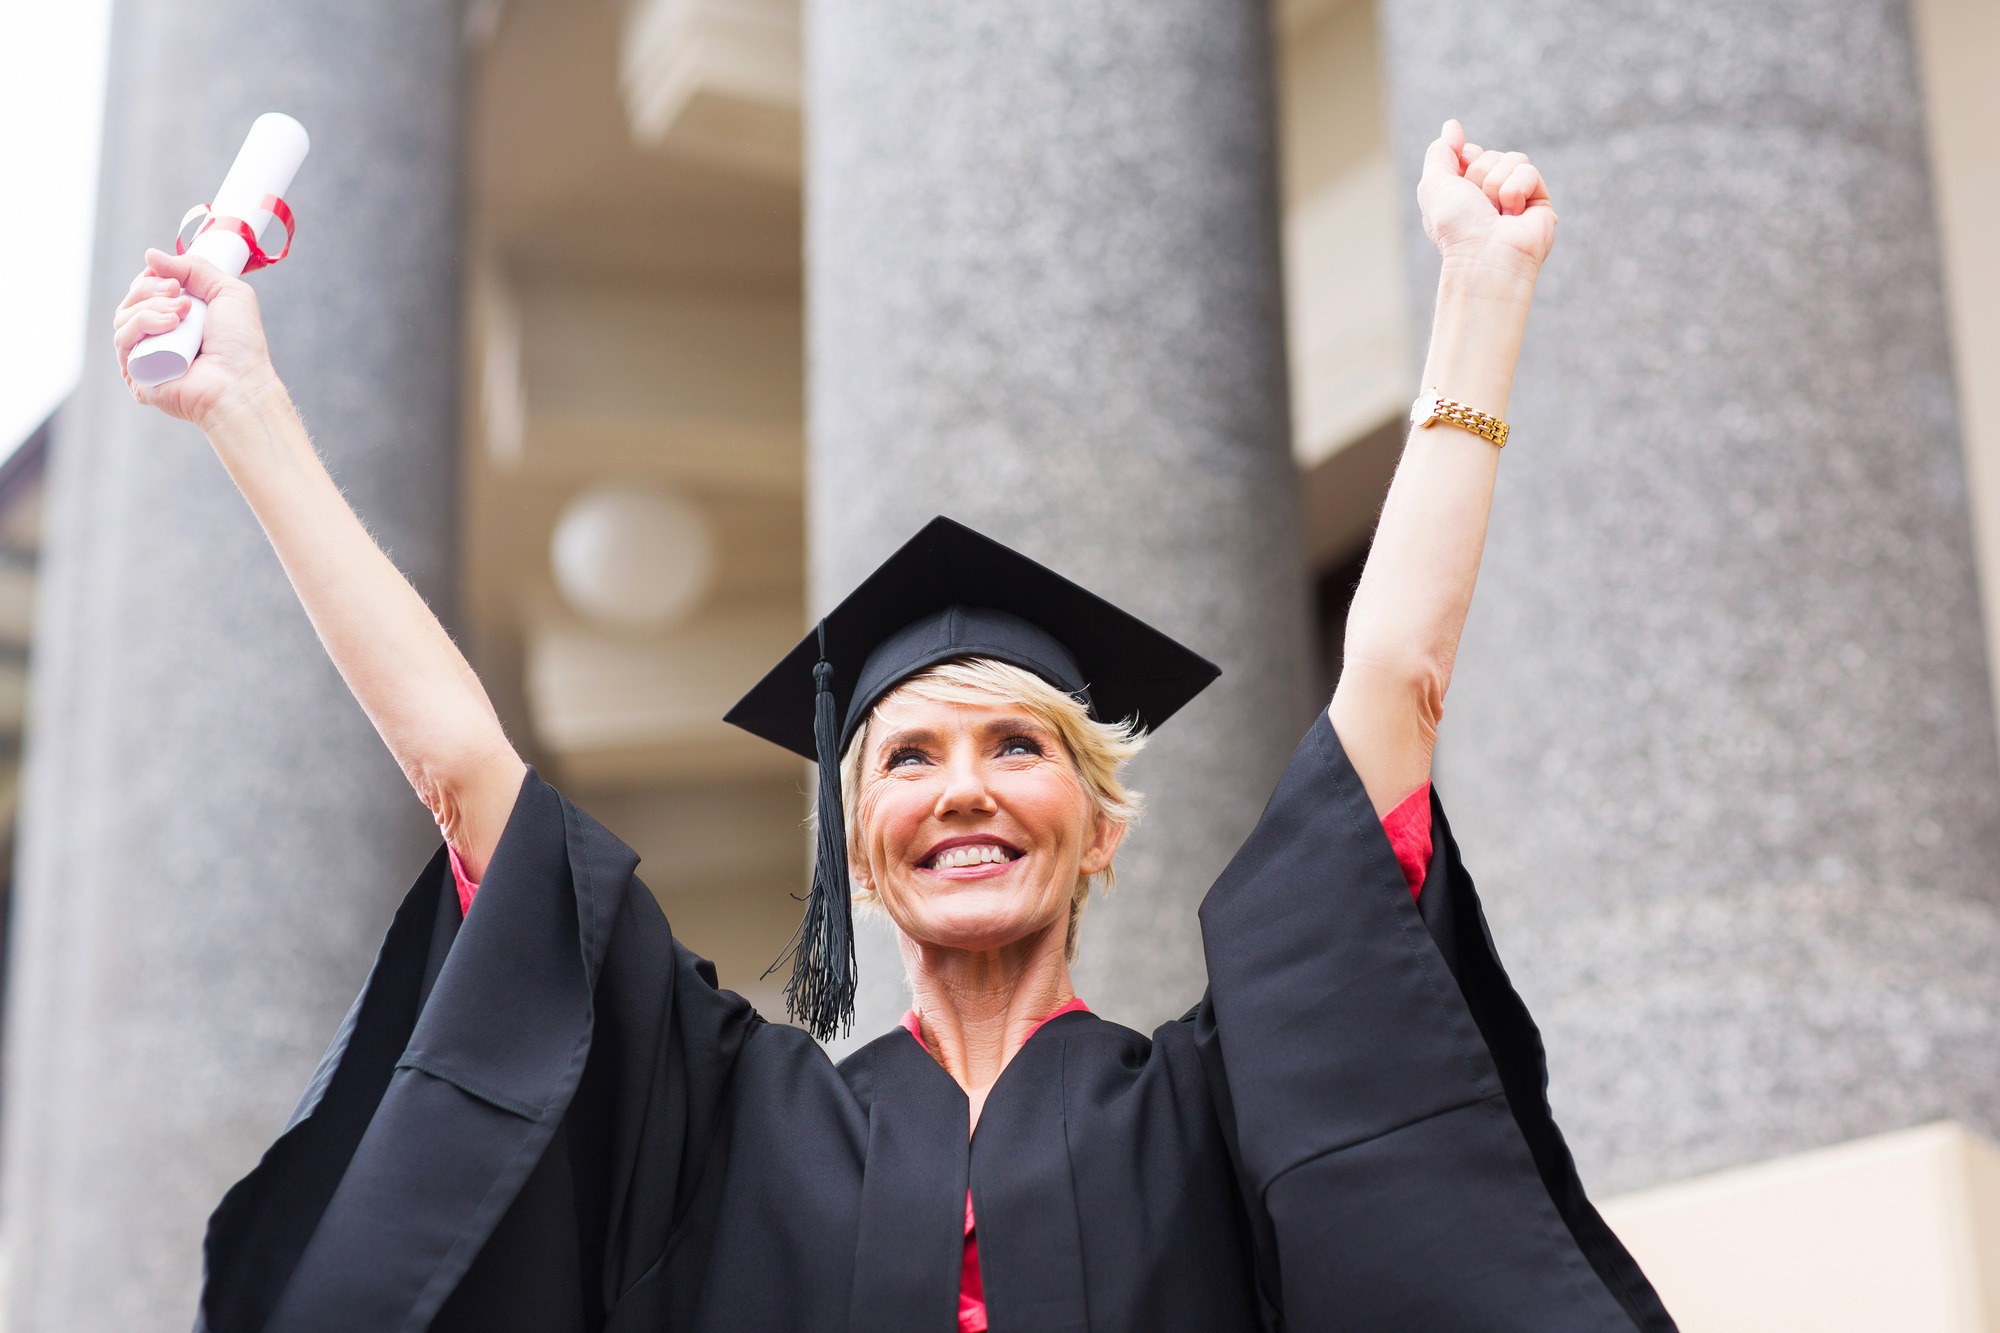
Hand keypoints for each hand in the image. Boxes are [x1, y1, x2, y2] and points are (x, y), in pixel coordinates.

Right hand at [113, 248, 279, 430]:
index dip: (153, 278)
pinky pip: (123, 340)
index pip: (145, 290)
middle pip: (131, 300)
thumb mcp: (227, 291)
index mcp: (176, 319)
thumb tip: (150, 255)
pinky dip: (141, 325)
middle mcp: (158, 338)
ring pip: (124, 317)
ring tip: (183, 314)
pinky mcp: (136, 375)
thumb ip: (194, 267)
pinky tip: (170, 325)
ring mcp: (144, 357)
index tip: (177, 280)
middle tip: (180, 296)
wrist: (240, 383)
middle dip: (152, 289)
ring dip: (151, 307)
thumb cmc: (240, 345)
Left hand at [1417, 119, 1556, 278]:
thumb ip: (1440, 152)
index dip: (1465, 160)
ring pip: (1513, 159)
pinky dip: (1517, 190)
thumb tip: (1452, 125)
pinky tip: (1513, 214)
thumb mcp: (1433, 184)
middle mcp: (1489, 196)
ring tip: (1496, 211)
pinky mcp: (1539, 202)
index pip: (1471, 153)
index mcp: (1463, 194)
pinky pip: (1529, 171)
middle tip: (1479, 204)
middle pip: (1491, 155)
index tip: (1461, 182)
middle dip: (1481, 174)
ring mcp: (1516, 198)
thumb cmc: (1456, 226)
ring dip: (1497, 183)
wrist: (1485, 254)